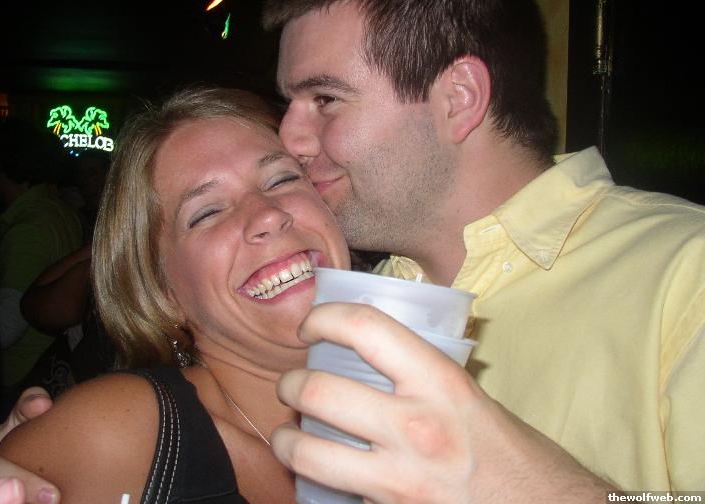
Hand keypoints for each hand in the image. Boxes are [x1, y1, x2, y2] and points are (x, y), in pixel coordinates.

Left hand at [272, 303, 612, 503]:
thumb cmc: (516, 456)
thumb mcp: (471, 398)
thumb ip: (423, 375)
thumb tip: (376, 353)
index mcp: (440, 382)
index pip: (365, 328)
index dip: (324, 317)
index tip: (312, 325)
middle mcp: (415, 427)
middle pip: (318, 389)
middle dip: (290, 383)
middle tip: (292, 382)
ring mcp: (398, 477)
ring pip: (308, 450)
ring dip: (286, 439)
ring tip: (288, 433)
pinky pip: (332, 491)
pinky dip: (316, 480)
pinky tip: (319, 472)